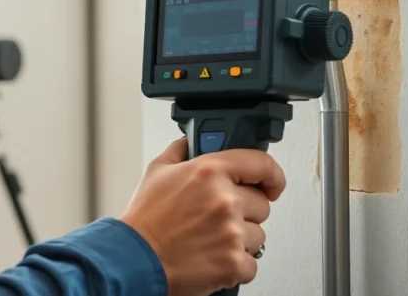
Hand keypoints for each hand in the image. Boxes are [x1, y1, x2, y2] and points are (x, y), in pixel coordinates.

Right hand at [118, 136, 285, 295]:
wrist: (134, 259)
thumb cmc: (144, 220)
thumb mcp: (158, 171)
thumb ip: (182, 150)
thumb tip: (192, 142)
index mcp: (209, 172)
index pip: (261, 164)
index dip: (271, 174)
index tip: (272, 183)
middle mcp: (224, 200)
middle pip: (262, 204)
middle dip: (244, 212)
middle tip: (217, 218)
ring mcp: (231, 233)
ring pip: (258, 235)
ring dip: (239, 239)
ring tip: (210, 239)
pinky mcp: (233, 263)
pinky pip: (252, 263)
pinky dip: (235, 265)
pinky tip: (212, 257)